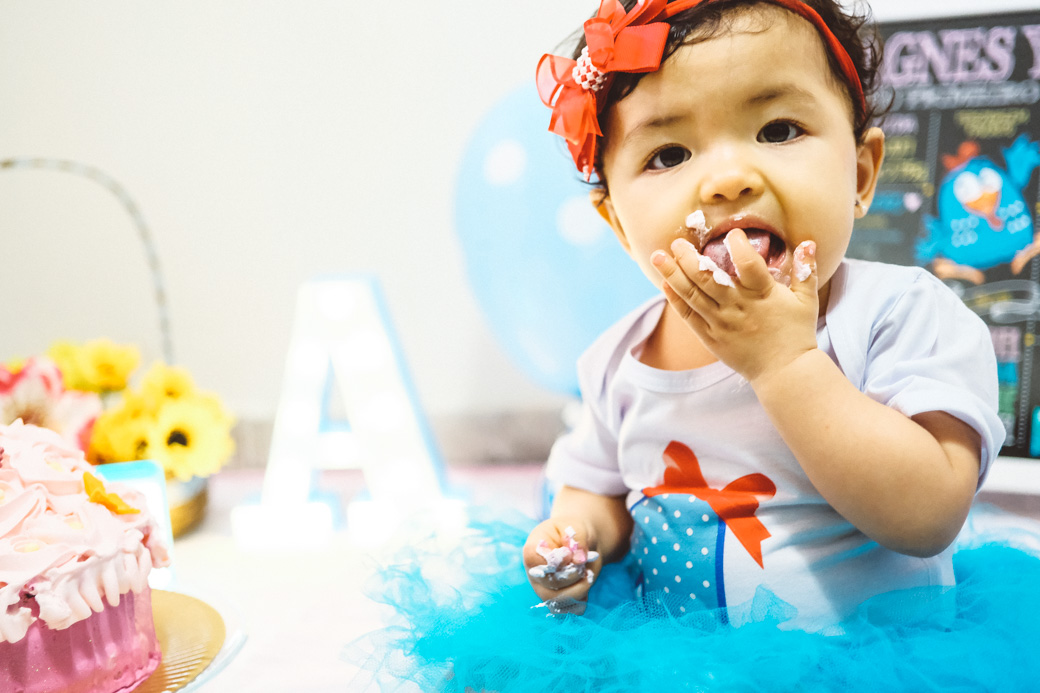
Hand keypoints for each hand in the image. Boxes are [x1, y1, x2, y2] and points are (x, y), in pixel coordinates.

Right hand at [523, 518, 600, 611]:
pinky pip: (565, 610)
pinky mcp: (555, 599)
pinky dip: (579, 602)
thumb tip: (578, 561)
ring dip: (578, 592)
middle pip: (546, 586)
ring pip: (555, 602)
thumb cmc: (575, 531)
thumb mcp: (577, 528)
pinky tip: (585, 586)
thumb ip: (578, 541)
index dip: (555, 562)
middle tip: (585, 568)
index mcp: (534, 548)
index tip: (570, 556)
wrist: (581, 541)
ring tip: (589, 576)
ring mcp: (542, 587)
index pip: (534, 560)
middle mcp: (534, 571)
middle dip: (572, 578)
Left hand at [651, 229, 819, 382]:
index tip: (730, 234)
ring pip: (692, 295)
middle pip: (709, 279)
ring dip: (673, 274)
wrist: (784, 372)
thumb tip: (809, 242)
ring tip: (657, 256)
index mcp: (764, 295)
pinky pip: (688, 316)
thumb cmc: (796, 334)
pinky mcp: (711, 337)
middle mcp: (739, 308)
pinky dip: (675, 299)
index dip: (738, 247)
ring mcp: (722, 323)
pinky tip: (665, 283)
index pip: (749, 265)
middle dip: (689, 258)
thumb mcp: (807, 301)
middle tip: (677, 241)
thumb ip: (805, 270)